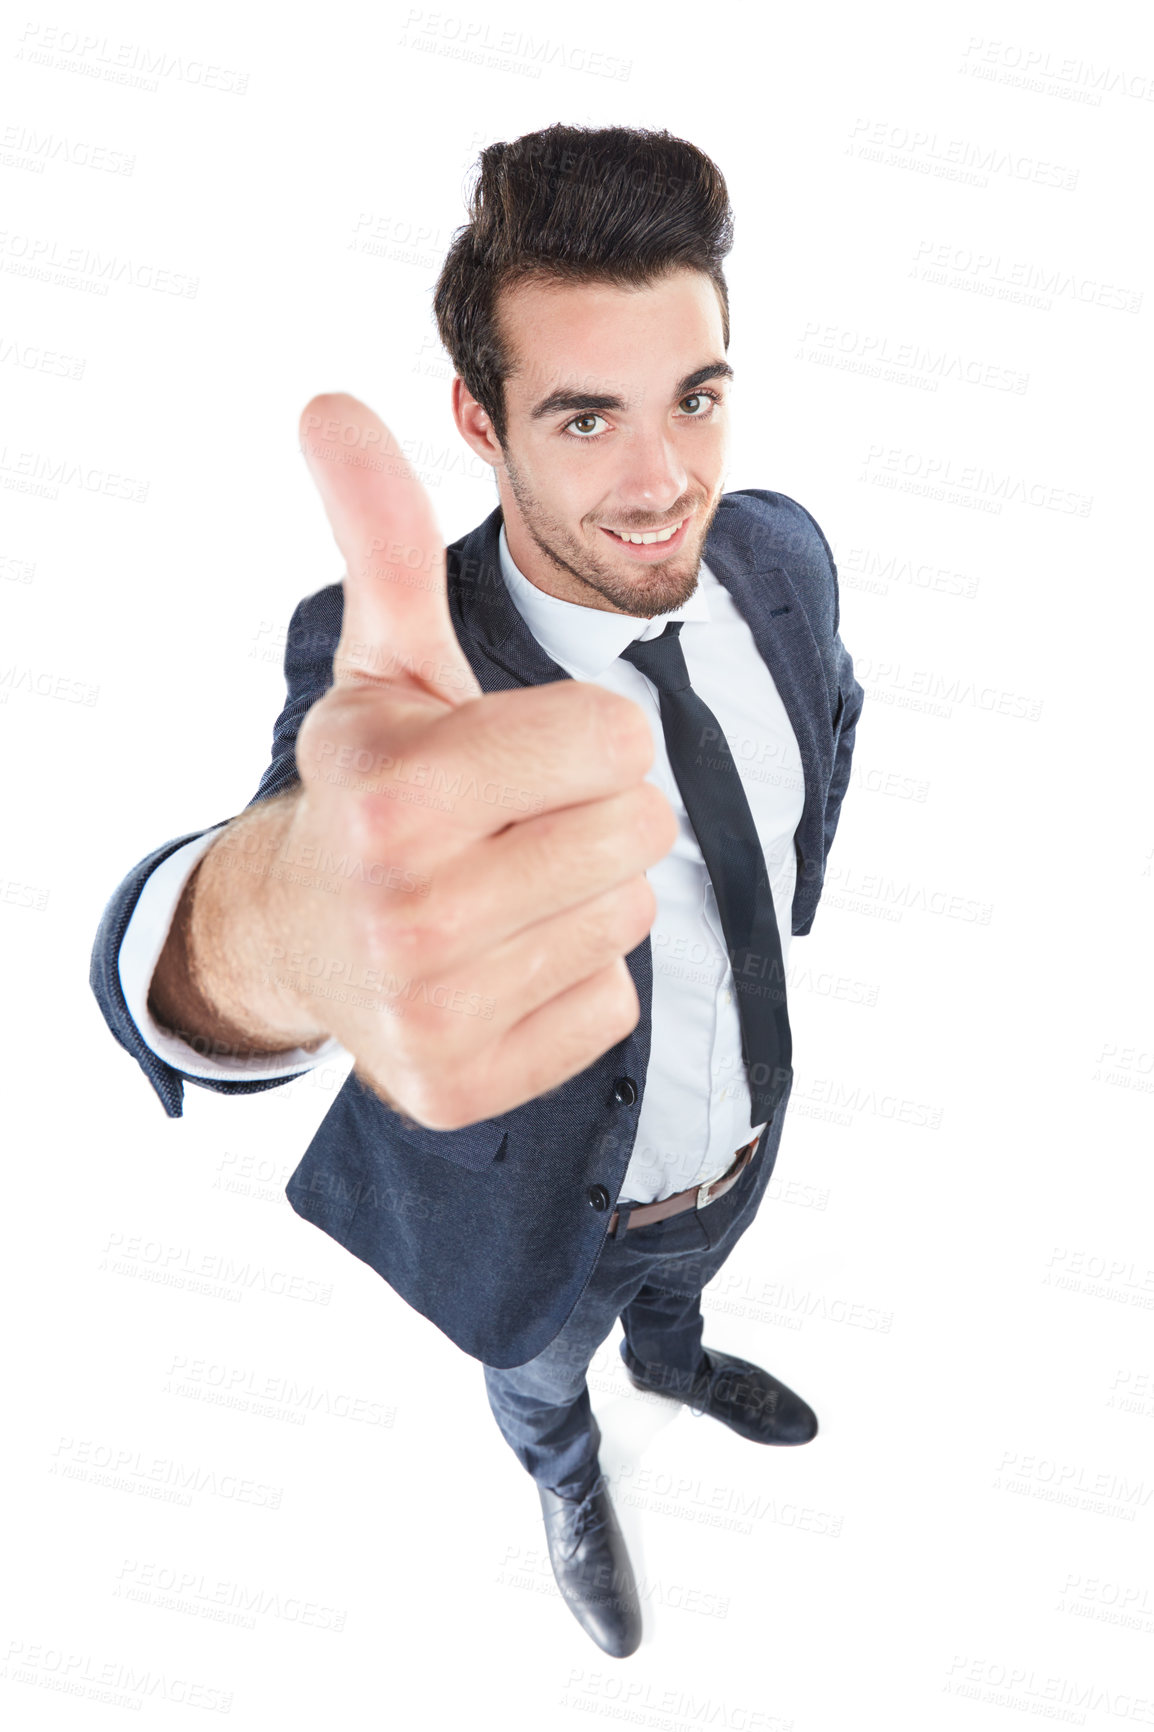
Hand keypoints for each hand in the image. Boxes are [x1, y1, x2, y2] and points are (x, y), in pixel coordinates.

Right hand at [271, 392, 675, 1128]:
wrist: (304, 936)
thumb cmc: (373, 785)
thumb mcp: (383, 662)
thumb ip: (380, 538)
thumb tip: (331, 403)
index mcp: (394, 793)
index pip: (617, 736)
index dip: (579, 734)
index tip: (513, 754)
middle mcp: (406, 914)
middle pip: (641, 829)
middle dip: (592, 811)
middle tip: (509, 825)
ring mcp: (434, 1015)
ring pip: (630, 916)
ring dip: (582, 893)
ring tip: (497, 892)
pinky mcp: (465, 1087)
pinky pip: (613, 1006)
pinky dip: (574, 980)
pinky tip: (498, 964)